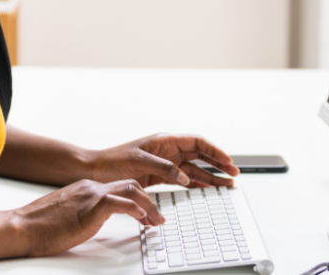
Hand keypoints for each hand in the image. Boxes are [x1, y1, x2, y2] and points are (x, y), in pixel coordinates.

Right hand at [13, 179, 161, 256]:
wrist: (22, 227)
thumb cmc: (41, 226)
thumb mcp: (69, 216)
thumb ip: (85, 213)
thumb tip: (96, 221)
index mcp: (86, 189)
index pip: (120, 188)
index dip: (138, 200)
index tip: (147, 215)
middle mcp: (91, 188)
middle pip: (130, 185)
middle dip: (149, 201)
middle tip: (158, 218)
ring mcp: (91, 195)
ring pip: (131, 190)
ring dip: (149, 205)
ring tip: (156, 220)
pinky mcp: (90, 207)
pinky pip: (119, 203)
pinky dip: (135, 209)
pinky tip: (142, 219)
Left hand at [90, 134, 240, 188]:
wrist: (94, 171)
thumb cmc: (112, 162)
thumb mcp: (139, 162)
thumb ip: (164, 168)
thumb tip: (184, 176)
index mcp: (165, 140)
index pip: (197, 142)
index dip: (215, 151)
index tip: (228, 161)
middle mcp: (167, 150)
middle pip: (200, 155)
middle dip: (218, 163)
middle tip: (234, 173)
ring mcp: (164, 163)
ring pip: (193, 169)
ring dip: (210, 176)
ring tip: (226, 185)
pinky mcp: (158, 176)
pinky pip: (182, 179)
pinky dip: (195, 184)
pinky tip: (205, 189)